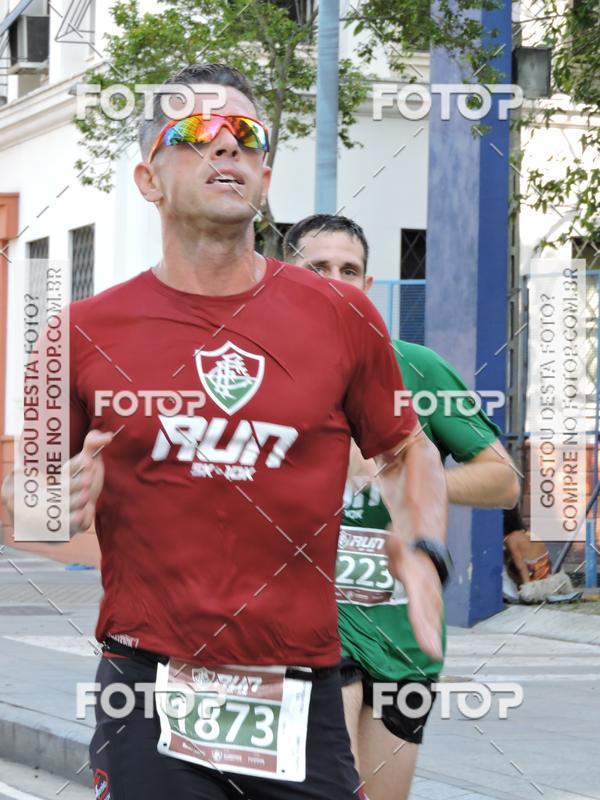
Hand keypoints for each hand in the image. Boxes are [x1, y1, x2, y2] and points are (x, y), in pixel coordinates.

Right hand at [68, 430, 112, 534]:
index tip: (90, 463)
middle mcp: (64, 488)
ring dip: (76, 500)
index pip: (71, 468)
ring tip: (86, 496)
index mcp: (68, 472)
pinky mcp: (71, 520)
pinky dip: (76, 520)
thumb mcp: (91, 458)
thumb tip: (109, 436)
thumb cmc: (87, 477)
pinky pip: (71, 521)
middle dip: (77, 483)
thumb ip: (94, 443)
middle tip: (88, 481)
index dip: (79, 466)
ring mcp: (67, 504)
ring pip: (69, 503)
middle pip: (68, 486)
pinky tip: (82, 516)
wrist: (84, 504)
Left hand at [385, 534, 442, 659]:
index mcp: (418, 582)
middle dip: (430, 634)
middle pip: (428, 616)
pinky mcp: (430, 600)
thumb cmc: (408, 549)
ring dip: (432, 634)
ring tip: (434, 654)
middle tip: (434, 654)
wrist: (425, 545)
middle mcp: (427, 592)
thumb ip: (394, 544)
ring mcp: (431, 596)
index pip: (419, 607)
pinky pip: (432, 617)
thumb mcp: (397, 545)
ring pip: (432, 618)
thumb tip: (392, 534)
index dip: (423, 625)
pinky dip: (432, 631)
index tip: (429, 641)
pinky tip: (433, 646)